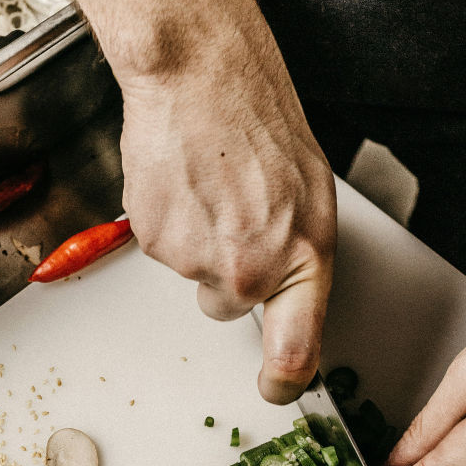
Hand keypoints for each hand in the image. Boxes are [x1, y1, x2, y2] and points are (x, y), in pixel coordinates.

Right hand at [119, 18, 335, 404]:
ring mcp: (196, 260)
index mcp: (301, 260)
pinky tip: (186, 184)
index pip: (296, 353)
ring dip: (200, 242)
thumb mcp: (311, 197)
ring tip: (212, 187)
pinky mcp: (153, 242)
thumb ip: (299, 258)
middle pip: (228, 308)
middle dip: (229, 275)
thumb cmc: (261, 124)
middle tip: (235, 219)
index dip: (283, 382)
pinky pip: (165, 247)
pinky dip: (172, 222)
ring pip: (195, 274)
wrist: (200, 78)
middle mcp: (249, 272)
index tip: (276, 387)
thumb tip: (286, 296)